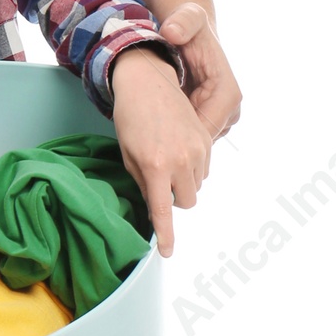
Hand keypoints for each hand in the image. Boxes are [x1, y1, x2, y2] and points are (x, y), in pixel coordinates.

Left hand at [109, 45, 212, 256]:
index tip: (168, 252)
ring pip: (196, 186)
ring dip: (184, 182)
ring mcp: (197, 149)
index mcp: (155, 166)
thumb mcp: (129, 156)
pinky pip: (205, 169)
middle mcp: (180, 160)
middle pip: (186, 201)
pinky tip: (178, 150)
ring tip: (167, 159)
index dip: (166, 234)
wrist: (147, 83)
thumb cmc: (131, 119)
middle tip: (158, 180)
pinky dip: (193, 168)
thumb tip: (156, 207)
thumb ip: (144, 184)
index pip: (162, 210)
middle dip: (174, 198)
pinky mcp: (206, 140)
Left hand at [158, 1, 241, 139]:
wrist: (190, 34)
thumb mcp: (188, 18)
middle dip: (176, 144)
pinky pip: (190, 139)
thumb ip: (182, 22)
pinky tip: (152, 134)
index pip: (206, 129)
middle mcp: (230, 111)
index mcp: (229, 94)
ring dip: (174, 144)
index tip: (152, 134)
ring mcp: (220, 120)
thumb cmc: (190, 27)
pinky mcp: (208, 123)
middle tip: (144, 144)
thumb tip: (172, 32)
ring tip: (146, 138)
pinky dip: (173, 139)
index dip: (180, 136)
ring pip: (196, 144)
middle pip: (201, 142)